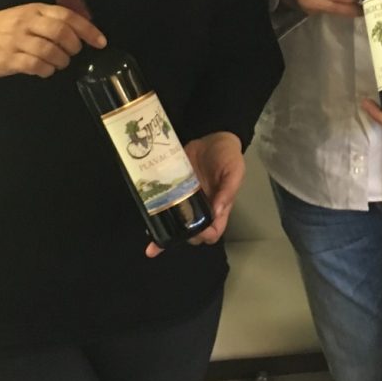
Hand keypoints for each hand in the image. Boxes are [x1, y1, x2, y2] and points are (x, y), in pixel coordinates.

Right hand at [0, 4, 106, 78]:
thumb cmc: (4, 27)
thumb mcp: (27, 15)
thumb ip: (50, 21)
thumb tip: (79, 33)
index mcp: (35, 10)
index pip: (67, 16)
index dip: (88, 29)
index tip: (100, 41)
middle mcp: (27, 23)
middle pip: (60, 33)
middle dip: (73, 46)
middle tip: (73, 53)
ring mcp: (17, 41)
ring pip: (49, 50)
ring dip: (61, 60)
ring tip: (59, 63)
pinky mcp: (9, 59)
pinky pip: (35, 66)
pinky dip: (46, 71)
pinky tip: (45, 70)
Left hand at [145, 131, 244, 256]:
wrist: (213, 136)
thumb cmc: (227, 156)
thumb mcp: (234, 170)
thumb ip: (228, 190)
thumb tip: (218, 211)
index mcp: (218, 207)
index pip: (213, 231)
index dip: (205, 235)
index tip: (196, 231)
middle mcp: (201, 208)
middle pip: (192, 233)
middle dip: (183, 237)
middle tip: (172, 231)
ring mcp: (185, 200)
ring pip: (176, 224)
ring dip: (165, 235)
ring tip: (153, 244)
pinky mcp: (173, 190)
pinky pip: (164, 206)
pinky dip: (155, 218)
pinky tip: (147, 225)